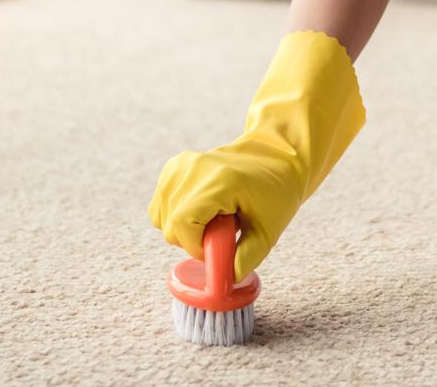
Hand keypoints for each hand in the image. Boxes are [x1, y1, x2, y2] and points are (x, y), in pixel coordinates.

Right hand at [148, 30, 365, 279]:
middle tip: (222, 233)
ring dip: (183, 229)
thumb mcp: (269, 230)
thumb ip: (247, 258)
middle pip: (169, 225)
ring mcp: (181, 164)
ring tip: (214, 219)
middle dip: (193, 240)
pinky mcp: (175, 166)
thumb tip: (225, 280)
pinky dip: (174, 215)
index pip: (182, 225)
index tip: (218, 249)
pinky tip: (201, 211)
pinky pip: (160, 204)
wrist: (276, 155)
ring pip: (159, 217)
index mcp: (218, 181)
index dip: (196, 247)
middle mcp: (194, 169)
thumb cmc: (276, 191)